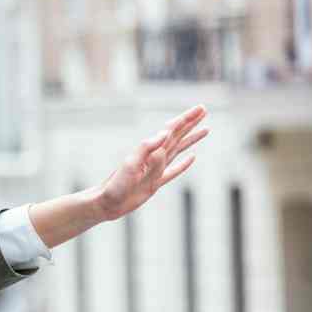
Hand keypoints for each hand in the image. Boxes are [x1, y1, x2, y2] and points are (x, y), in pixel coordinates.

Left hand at [96, 105, 208, 220]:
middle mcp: (154, 157)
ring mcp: (156, 170)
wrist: (106, 203)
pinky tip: (193, 157)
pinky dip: (184, 164)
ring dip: (191, 139)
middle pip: (177, 136)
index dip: (186, 119)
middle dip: (190, 123)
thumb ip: (146, 149)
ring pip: (179, 150)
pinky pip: (174, 171)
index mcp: (149, 151)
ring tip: (205, 130)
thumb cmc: (115, 184)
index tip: (201, 108)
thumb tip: (164, 134)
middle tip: (204, 110)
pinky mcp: (155, 183)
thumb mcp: (130, 165)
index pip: (172, 130)